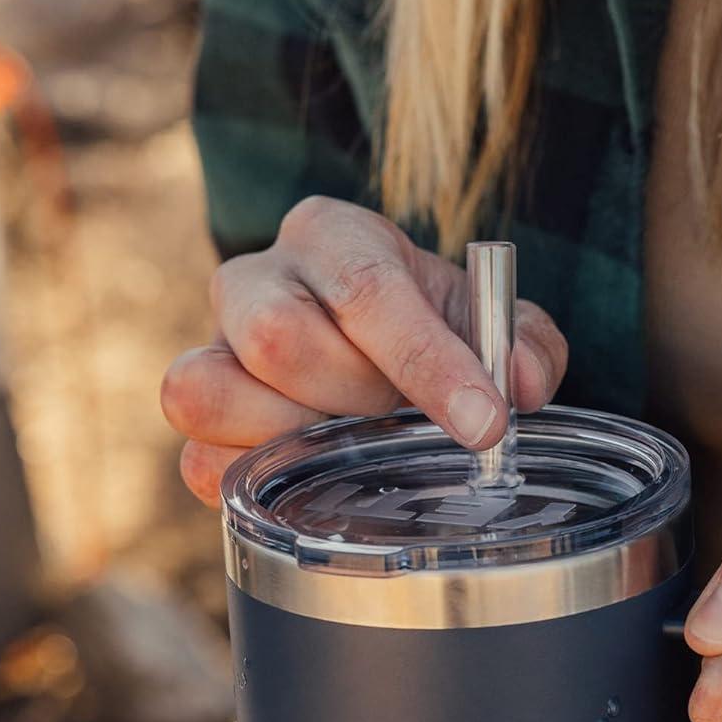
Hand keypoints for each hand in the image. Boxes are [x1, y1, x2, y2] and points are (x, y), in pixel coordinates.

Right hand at [160, 197, 568, 503]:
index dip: (428, 363)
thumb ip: (526, 344)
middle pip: (275, 336)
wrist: (376, 352)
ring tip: (348, 448)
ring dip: (292, 440)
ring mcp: (212, 349)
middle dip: (355, 399)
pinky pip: (196, 460)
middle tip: (398, 419)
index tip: (485, 422)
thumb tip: (523, 385)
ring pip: (206, 391)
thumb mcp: (491, 324)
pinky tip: (310, 483)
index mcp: (332, 237)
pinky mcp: (198, 420)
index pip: (366, 287)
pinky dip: (255, 484)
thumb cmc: (432, 330)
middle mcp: (255, 280)